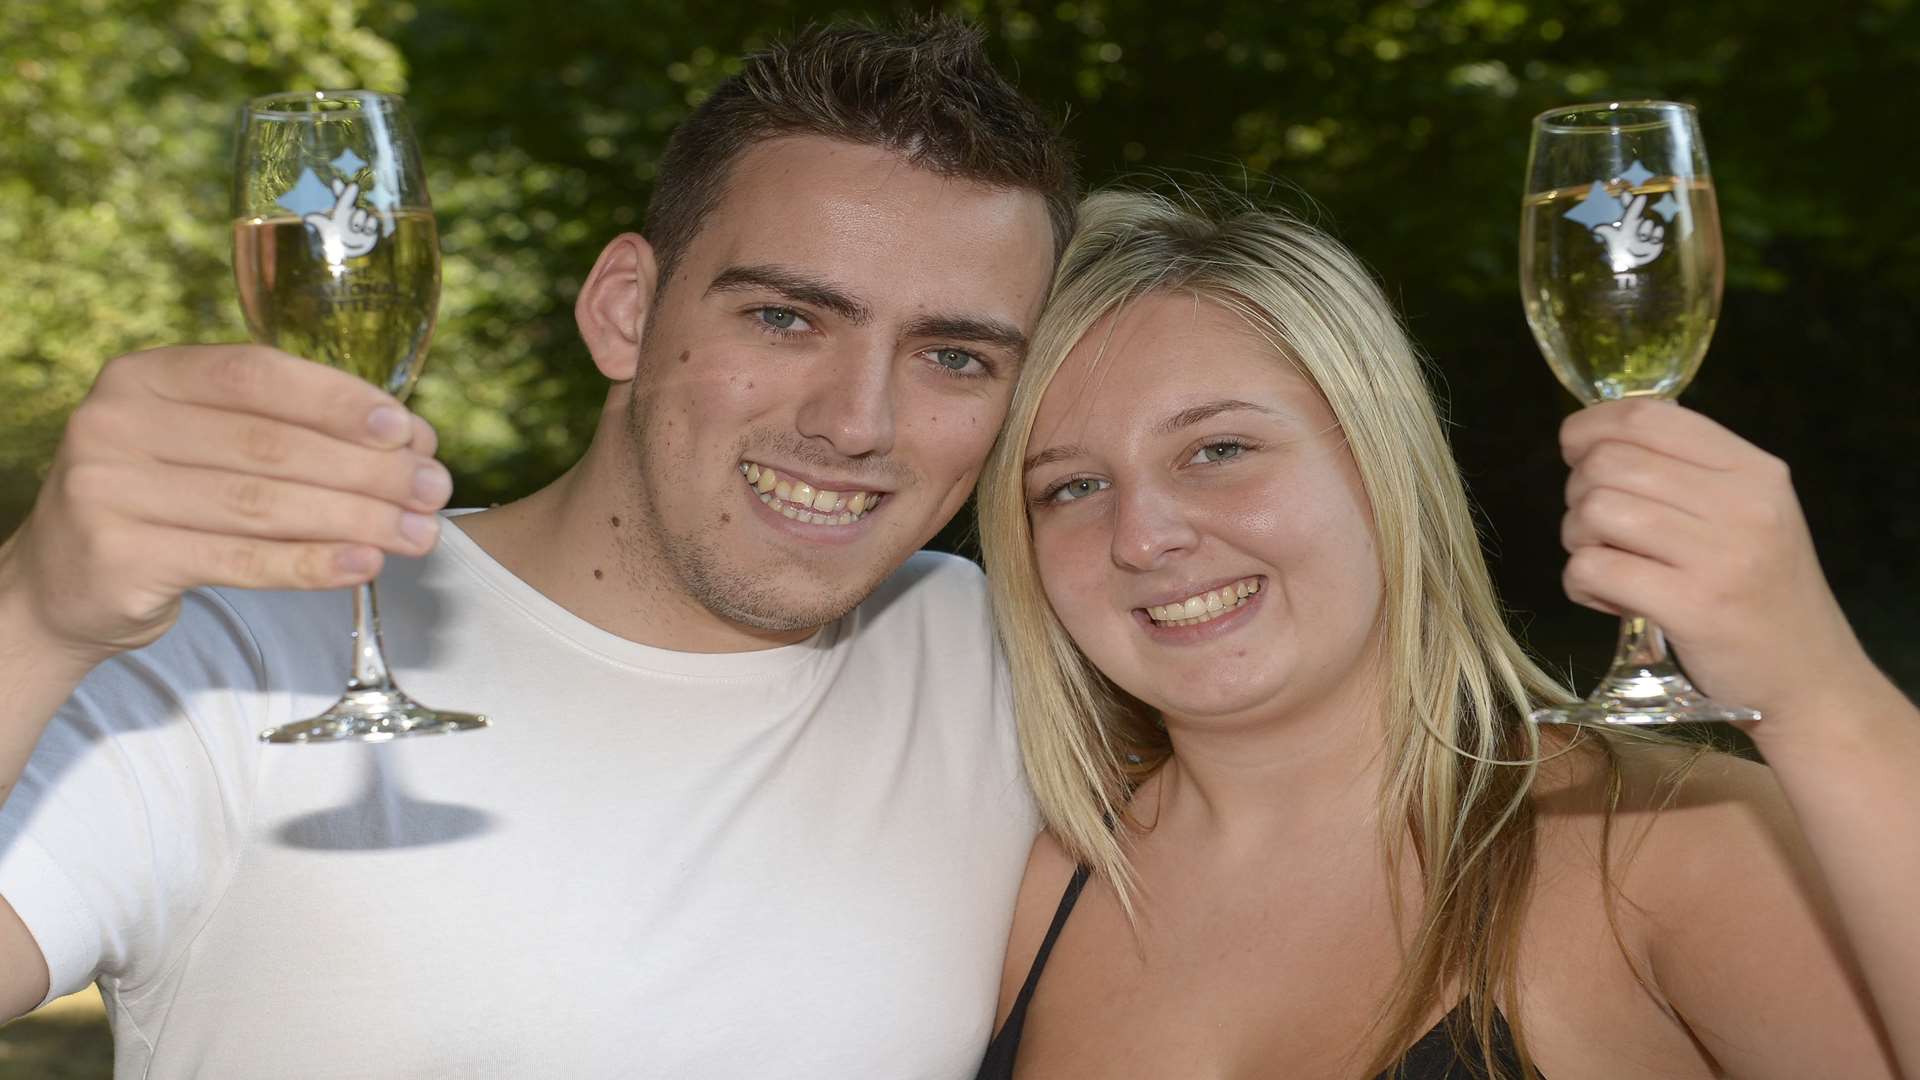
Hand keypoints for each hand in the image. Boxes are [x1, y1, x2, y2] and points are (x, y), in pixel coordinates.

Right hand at [0, 345, 449, 663]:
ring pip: (265, 505)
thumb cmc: (164, 501)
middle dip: (368, 470)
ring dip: (357, 520)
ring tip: (418, 533)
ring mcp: (110, 490)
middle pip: (272, 446)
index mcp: (145, 375)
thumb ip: (284, 429)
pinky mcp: (121, 558)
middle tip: (434, 491)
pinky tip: (365, 563)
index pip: (258, 375)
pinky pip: (240, 560)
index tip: (408, 430)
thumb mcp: (202, 442)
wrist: (65, 582)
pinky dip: (312, 563)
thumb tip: (406, 441)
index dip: (341, 401)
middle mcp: (117, 423)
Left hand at [303, 179, 379, 260]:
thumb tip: (307, 217)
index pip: (340, 198)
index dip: (339, 188)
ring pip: (362, 211)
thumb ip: (320, 222)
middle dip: (350, 193)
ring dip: (358, 219)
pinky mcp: (370, 227)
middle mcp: (350, 213)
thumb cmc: (336, 241)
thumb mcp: (326, 231)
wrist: (349, 255)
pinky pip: (372, 220)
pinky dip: (369, 225)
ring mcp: (362, 219)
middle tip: (352, 186)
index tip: (336, 180)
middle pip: (352, 200)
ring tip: (355, 229)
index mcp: (340, 212)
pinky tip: (366, 231)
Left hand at [1558, 399, 1863, 722]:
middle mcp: (1741, 503)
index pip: (1647, 417)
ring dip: (1578, 539)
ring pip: (1594, 511)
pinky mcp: (1691, 607)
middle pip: (1608, 463)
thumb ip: (1685, 470)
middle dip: (1578, 492)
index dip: (1590, 427)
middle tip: (1598, 528)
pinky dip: (1581, 584)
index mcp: (1753, 469)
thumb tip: (1596, 436)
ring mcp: (1719, 556)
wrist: (1809, 677)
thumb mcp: (1748, 512)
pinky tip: (1610, 599)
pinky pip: (1592, 569)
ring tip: (1606, 564)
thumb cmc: (1761, 591)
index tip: (1574, 449)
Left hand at [1591, 193, 1664, 271]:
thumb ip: (1607, 232)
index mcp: (1627, 223)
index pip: (1628, 209)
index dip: (1628, 201)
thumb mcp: (1613, 241)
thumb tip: (1595, 228)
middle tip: (1636, 233)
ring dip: (1645, 232)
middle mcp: (1637, 223)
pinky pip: (1658, 229)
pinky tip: (1652, 241)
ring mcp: (1648, 229)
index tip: (1625, 193)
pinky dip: (1655, 236)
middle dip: (1639, 223)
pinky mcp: (1656, 236)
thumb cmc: (1621, 251)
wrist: (1632, 265)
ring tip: (1641, 240)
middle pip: (1640, 216)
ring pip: (1649, 223)